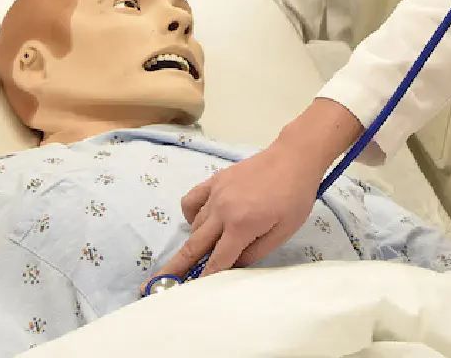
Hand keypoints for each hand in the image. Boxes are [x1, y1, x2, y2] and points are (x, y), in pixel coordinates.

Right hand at [150, 141, 326, 281]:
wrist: (293, 158)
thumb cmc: (295, 197)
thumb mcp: (283, 232)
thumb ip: (255, 252)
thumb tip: (232, 264)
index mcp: (241, 225)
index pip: (217, 260)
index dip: (204, 279)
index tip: (189, 293)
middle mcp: (222, 210)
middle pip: (194, 246)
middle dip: (175, 268)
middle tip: (155, 284)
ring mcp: (216, 194)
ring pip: (195, 226)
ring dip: (194, 242)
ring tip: (198, 252)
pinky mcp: (215, 181)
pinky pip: (192, 201)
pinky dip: (190, 214)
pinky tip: (200, 221)